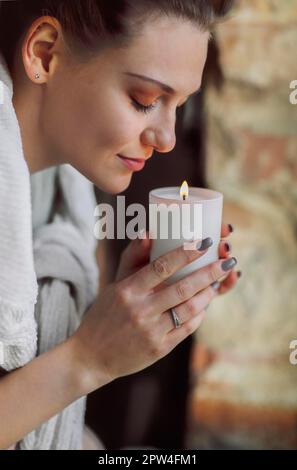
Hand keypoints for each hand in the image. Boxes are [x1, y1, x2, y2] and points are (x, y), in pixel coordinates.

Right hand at [73, 230, 238, 388]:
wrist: (92, 355)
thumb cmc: (105, 314)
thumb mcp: (114, 284)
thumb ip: (132, 258)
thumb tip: (148, 232)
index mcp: (127, 290)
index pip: (161, 266)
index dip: (185, 253)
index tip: (204, 242)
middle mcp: (140, 310)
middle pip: (182, 288)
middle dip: (209, 273)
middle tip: (227, 261)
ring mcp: (151, 331)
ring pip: (188, 309)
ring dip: (208, 294)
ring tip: (219, 281)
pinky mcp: (159, 348)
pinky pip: (186, 329)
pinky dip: (199, 315)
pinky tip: (205, 304)